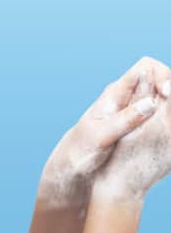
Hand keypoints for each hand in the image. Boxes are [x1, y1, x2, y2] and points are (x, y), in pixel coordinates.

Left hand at [40, 57, 162, 207]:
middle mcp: (126, 98)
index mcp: (115, 93)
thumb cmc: (82, 149)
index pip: (146, 68)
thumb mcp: (102, 135)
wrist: (72, 165)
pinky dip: (166, 118)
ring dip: (170, 106)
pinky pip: (158, 114)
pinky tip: (169, 131)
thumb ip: (125, 119)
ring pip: (160, 98)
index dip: (162, 75)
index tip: (167, 92)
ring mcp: (133, 111)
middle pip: (159, 80)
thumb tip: (151, 103)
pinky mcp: (138, 125)